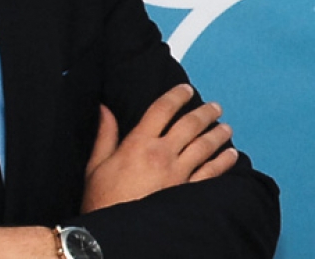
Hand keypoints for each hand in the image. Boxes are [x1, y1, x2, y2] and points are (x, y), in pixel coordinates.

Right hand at [81, 84, 237, 212]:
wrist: (114, 236)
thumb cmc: (102, 201)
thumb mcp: (96, 165)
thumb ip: (105, 135)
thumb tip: (105, 109)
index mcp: (138, 143)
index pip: (162, 109)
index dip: (176, 96)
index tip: (186, 90)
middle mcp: (161, 155)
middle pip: (189, 125)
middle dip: (204, 112)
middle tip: (215, 106)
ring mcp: (178, 174)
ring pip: (204, 147)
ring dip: (217, 134)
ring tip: (226, 127)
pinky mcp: (187, 193)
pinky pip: (211, 174)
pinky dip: (223, 163)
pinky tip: (231, 156)